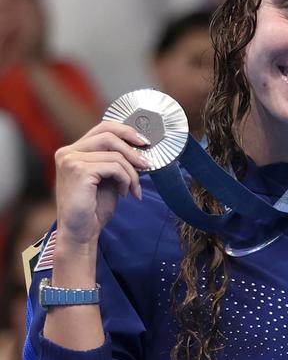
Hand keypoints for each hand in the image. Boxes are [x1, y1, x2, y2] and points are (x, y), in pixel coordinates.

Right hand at [53, 121, 151, 248]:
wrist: (81, 231)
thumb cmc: (93, 207)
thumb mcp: (108, 178)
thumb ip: (116, 161)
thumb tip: (141, 148)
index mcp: (72, 151)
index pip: (102, 128)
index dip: (126, 131)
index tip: (144, 142)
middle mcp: (67, 152)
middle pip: (109, 136)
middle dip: (133, 150)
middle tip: (148, 165)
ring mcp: (70, 160)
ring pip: (115, 155)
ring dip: (132, 173)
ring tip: (133, 189)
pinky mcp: (78, 171)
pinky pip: (115, 167)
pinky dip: (126, 180)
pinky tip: (124, 193)